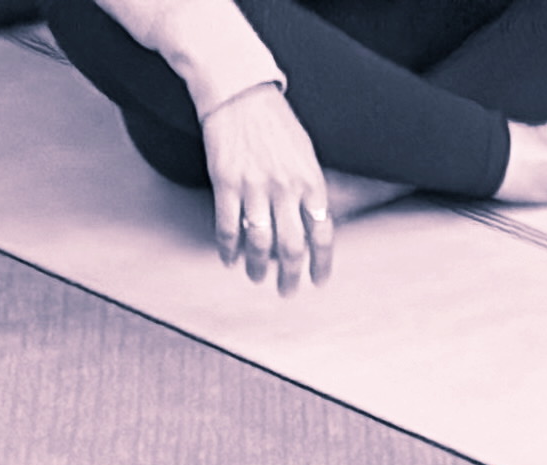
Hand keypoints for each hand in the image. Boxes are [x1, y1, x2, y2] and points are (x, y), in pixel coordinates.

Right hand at [204, 82, 332, 292]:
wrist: (238, 90)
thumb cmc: (275, 122)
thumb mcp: (306, 153)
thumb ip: (311, 189)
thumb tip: (316, 223)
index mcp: (311, 181)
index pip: (322, 235)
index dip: (321, 264)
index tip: (317, 282)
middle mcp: (285, 188)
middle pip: (291, 247)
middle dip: (290, 276)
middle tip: (286, 291)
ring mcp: (254, 186)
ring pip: (259, 243)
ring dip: (258, 267)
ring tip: (257, 278)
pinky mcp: (225, 181)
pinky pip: (228, 226)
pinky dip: (228, 248)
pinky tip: (228, 259)